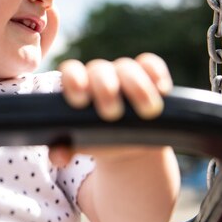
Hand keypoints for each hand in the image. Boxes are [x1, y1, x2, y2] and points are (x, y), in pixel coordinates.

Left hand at [51, 53, 172, 166]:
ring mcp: (124, 73)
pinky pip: (152, 65)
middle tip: (111, 114)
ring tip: (146, 111)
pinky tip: (162, 90)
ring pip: (127, 67)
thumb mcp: (81, 143)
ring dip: (137, 86)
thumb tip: (58, 156)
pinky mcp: (149, 75)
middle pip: (99, 69)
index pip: (71, 72)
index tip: (80, 102)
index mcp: (78, 86)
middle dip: (105, 88)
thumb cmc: (97, 137)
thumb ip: (64, 148)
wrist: (126, 141)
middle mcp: (99, 75)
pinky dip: (156, 74)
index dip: (74, 81)